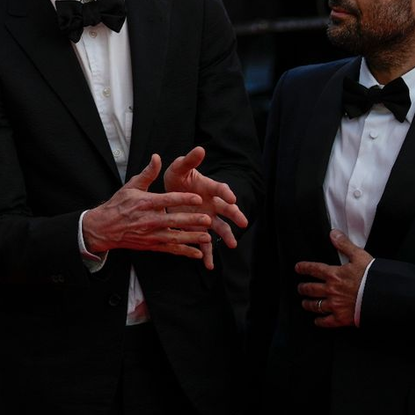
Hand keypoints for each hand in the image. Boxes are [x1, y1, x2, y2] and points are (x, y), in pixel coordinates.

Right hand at [81, 154, 212, 258]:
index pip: (167, 200)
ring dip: (191, 238)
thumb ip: (147, 173)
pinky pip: (170, 249)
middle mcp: (148, 219)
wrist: (104, 227)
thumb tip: (157, 157)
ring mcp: (150, 234)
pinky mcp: (151, 245)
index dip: (182, 199)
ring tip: (207, 237)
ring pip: (174, 238)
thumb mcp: (131, 186)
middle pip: (173, 220)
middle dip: (191, 220)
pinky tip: (197, 253)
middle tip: (207, 219)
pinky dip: (184, 252)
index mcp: (145, 202)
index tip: (197, 198)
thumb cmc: (119, 204)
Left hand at [163, 146, 248, 268]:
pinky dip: (207, 254)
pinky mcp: (199, 228)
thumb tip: (200, 148)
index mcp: (209, 187)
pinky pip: (205, 242)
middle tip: (243, 223)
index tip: (232, 198)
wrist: (171, 190)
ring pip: (220, 227)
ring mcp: (207, 217)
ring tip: (232, 245)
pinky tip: (209, 265)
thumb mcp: (180, 167)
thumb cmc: (178, 176)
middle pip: (226, 209)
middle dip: (235, 215)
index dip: (226, 192)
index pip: (220, 189)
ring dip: (226, 236)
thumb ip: (189, 160)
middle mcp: (212, 203)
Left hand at [295, 229, 372, 327]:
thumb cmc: (372, 277)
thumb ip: (344, 245)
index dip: (304, 268)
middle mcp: (331, 290)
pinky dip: (320, 321)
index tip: (297, 268)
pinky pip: (327, 321)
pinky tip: (317, 321)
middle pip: (311, 289)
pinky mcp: (342, 318)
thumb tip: (333, 233)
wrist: (383, 297)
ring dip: (308, 304)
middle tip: (300, 288)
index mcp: (334, 274)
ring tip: (304, 303)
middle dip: (303, 288)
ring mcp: (335, 305)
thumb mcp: (359, 256)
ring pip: (316, 305)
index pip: (313, 269)